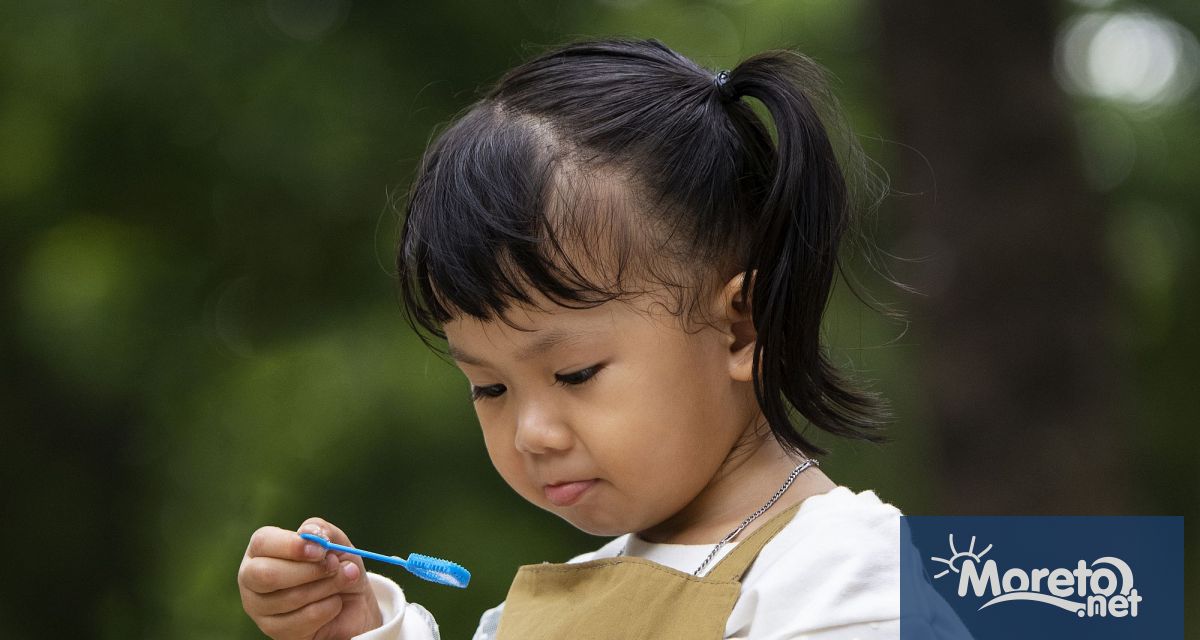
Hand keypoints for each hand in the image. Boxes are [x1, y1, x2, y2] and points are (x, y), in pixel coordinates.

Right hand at [239, 517, 383, 639]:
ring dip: (327, 587)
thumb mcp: (335, 542)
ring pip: (290, 598)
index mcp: (261, 549)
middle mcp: (251, 577)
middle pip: (267, 574)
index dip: (292, 546)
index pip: (262, 543)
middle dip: (309, 571)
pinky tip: (334, 603)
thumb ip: (321, 530)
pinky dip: (328, 608)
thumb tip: (308, 533)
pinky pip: (303, 620)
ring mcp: (258, 607)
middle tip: (334, 566)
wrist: (354, 602)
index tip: (320, 550)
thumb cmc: (337, 566)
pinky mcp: (273, 630)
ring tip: (342, 581)